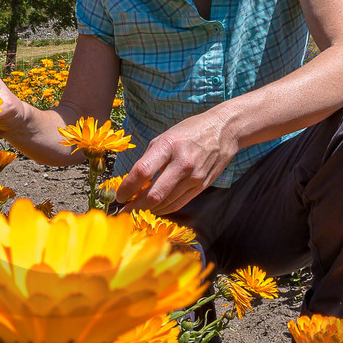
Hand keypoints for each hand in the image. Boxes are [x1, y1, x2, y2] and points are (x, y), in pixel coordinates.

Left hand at [113, 106, 238, 213]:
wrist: (224, 131)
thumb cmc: (189, 132)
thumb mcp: (165, 137)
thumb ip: (149, 159)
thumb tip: (132, 183)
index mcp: (168, 146)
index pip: (142, 172)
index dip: (127, 188)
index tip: (119, 195)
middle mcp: (182, 163)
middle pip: (154, 195)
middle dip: (135, 206)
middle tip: (124, 210)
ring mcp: (194, 177)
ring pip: (165, 203)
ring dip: (148, 210)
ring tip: (136, 211)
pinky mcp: (202, 186)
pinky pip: (178, 204)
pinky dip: (163, 209)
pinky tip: (154, 209)